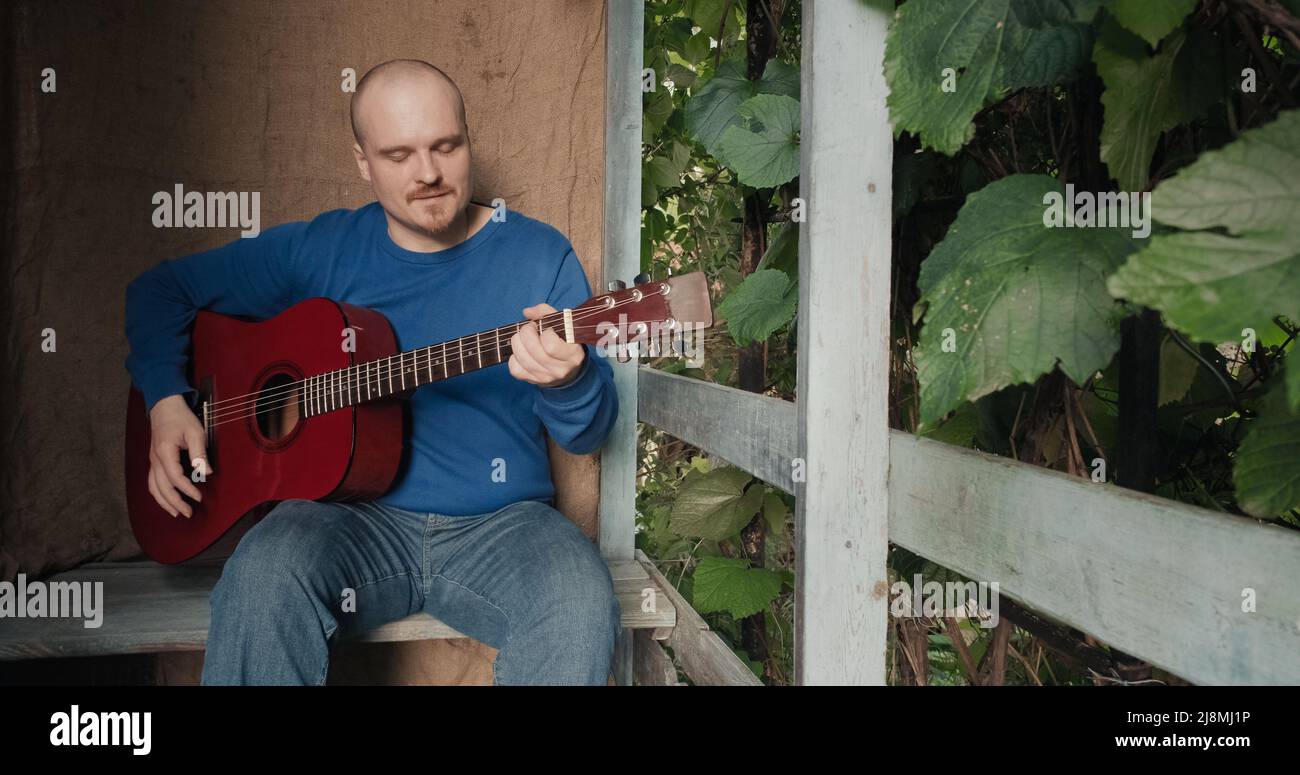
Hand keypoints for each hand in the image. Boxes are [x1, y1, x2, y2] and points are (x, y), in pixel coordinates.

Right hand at [146, 394, 210, 518]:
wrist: (164, 407)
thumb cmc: (180, 418)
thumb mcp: (195, 432)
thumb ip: (200, 453)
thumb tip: (206, 472)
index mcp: (164, 452)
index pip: (175, 478)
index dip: (187, 490)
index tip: (199, 497)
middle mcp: (155, 459)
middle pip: (162, 487)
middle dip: (175, 503)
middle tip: (188, 513)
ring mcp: (152, 461)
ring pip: (154, 487)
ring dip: (164, 502)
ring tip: (176, 513)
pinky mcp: (154, 461)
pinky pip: (152, 482)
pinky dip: (158, 494)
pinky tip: (166, 501)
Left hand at [508, 303, 585, 387]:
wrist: (568, 369)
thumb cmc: (564, 342)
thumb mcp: (563, 325)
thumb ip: (546, 313)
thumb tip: (527, 312)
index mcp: (573, 355)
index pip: (551, 346)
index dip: (544, 333)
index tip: (546, 329)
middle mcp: (560, 370)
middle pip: (533, 350)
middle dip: (525, 333)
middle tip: (529, 328)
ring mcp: (546, 378)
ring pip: (522, 359)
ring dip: (517, 343)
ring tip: (522, 338)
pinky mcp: (534, 382)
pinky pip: (515, 369)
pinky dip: (513, 358)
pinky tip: (521, 352)